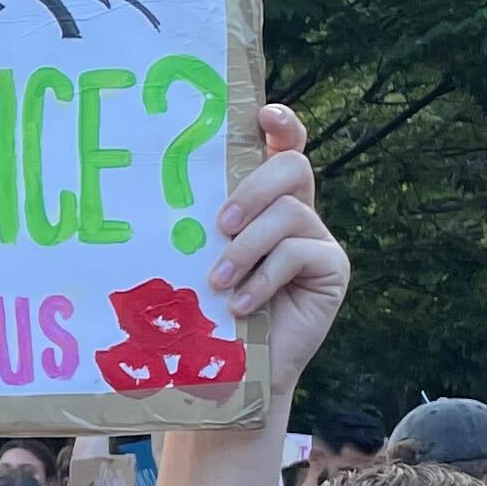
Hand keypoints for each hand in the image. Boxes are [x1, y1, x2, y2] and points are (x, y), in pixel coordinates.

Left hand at [206, 105, 347, 388]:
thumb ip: (200, 227)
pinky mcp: (333, 268)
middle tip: (220, 224)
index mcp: (265, 201)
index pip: (282, 147)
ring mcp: (319, 239)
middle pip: (292, 168)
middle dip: (253, 189)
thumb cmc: (208, 312)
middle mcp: (297, 212)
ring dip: (247, 247)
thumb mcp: (199, 260)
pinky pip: (298, 254)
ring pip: (289, 214)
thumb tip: (153, 196)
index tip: (264, 114)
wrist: (235, 371)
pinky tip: (240, 305)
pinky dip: (262, 279)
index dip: (281, 124)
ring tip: (218, 281)